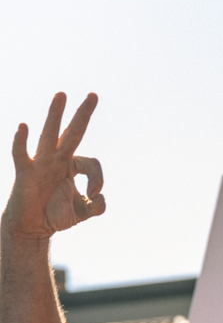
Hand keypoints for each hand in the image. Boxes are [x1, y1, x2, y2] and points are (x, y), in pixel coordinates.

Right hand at [2, 92, 104, 239]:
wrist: (32, 227)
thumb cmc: (55, 216)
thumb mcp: (82, 213)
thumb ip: (97, 207)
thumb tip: (101, 198)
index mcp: (71, 166)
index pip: (91, 163)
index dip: (97, 179)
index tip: (95, 195)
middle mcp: (57, 159)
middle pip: (72, 133)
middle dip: (82, 114)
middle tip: (94, 95)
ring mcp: (41, 163)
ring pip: (49, 135)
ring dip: (55, 115)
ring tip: (61, 95)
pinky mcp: (25, 172)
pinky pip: (21, 153)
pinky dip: (21, 140)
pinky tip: (24, 126)